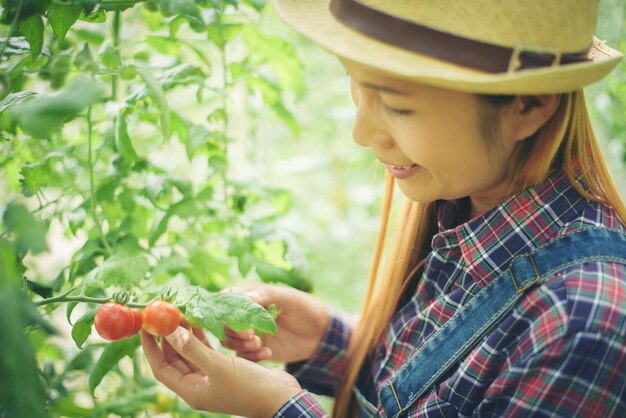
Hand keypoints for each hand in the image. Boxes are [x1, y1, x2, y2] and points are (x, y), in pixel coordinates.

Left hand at [141, 327, 301, 417]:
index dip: (151, 346)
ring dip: (186, 335)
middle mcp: (198, 385)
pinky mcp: (226, 370)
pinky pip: (207, 352)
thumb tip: (169, 331)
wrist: (281, 398)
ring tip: (182, 313)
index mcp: (192, 391)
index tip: (145, 324)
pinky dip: (203, 338)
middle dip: (168, 337)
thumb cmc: (249, 386)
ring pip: (191, 353)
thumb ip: (193, 348)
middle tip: (165, 313)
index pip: (161, 367)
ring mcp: (212, 378)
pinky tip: (202, 322)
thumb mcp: (218, 366)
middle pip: (174, 359)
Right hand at [223, 284, 329, 362]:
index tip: (239, 319)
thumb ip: (268, 296)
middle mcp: (246, 315)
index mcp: (251, 297)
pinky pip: (243, 356)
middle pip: (224, 323)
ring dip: (240, 344)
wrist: (320, 332)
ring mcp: (251, 333)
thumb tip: (248, 297)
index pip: (226, 300)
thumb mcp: (289, 298)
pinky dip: (251, 357)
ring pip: (229, 341)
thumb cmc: (305, 308)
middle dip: (233, 331)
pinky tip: (267, 353)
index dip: (226, 311)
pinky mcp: (257, 349)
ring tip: (259, 344)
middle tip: (251, 335)